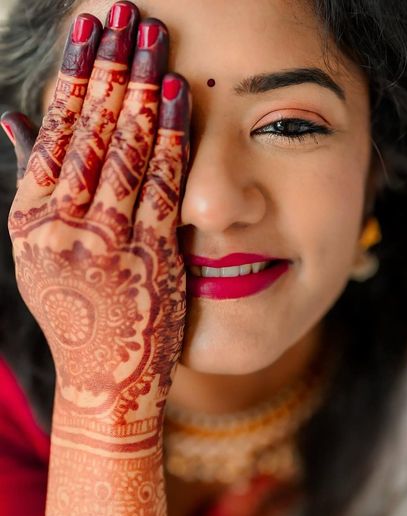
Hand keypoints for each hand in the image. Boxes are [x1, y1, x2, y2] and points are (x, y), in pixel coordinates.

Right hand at [5, 3, 190, 431]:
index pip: (51, 133)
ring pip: (122, 151)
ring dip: (139, 89)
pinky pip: (160, 187)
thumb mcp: (37, 254)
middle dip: (108, 66)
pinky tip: (179, 98)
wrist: (106, 378)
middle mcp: (61, 228)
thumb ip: (34, 187)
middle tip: (125, 11)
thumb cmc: (77, 313)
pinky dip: (170, 139)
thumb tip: (16, 119)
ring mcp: (106, 242)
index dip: (72, 76)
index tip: (88, 31)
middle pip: (86, 130)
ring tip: (153, 39)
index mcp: (29, 223)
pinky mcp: (149, 256)